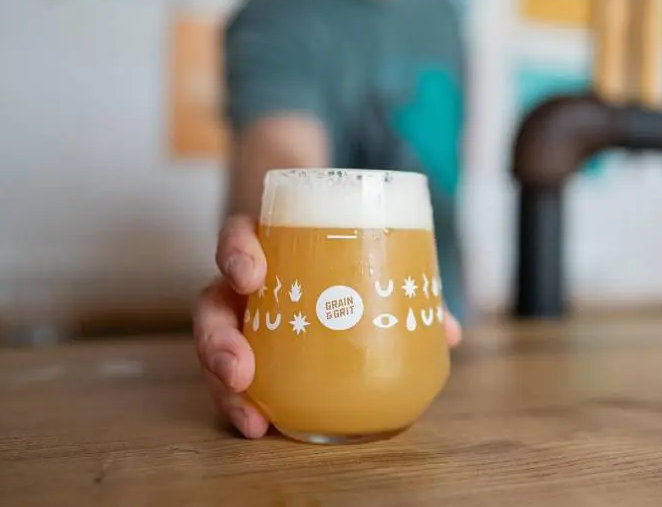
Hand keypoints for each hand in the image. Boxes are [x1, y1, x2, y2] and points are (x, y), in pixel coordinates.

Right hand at [193, 214, 463, 438]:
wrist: (322, 249)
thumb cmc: (343, 253)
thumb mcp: (371, 256)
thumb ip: (410, 287)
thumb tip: (449, 332)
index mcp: (270, 245)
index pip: (237, 236)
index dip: (237, 253)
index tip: (250, 275)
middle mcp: (243, 283)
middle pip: (212, 306)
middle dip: (218, 339)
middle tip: (240, 368)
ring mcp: (240, 318)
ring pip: (215, 349)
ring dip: (225, 385)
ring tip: (251, 415)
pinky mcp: (246, 351)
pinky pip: (232, 378)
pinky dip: (243, 403)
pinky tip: (260, 425)